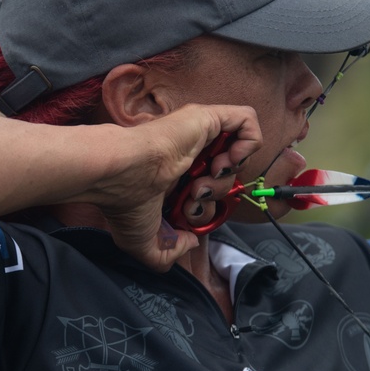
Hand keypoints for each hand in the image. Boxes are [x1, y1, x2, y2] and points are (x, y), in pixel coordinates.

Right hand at [93, 104, 260, 269]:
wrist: (121, 174)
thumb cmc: (124, 202)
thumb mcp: (143, 244)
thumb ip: (169, 253)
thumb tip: (192, 241)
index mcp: (174, 176)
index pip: (207, 191)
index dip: (208, 207)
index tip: (189, 213)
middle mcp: (188, 153)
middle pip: (225, 174)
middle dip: (218, 193)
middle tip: (197, 196)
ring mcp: (198, 134)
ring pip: (237, 151)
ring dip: (229, 175)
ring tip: (205, 180)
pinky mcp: (207, 117)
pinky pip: (247, 120)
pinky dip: (247, 144)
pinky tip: (225, 161)